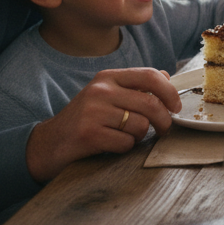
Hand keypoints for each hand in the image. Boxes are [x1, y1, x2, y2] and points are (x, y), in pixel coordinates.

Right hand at [25, 68, 180, 182]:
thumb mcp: (106, 96)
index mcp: (107, 77)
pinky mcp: (89, 134)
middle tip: (164, 130)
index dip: (170, 92)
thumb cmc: (84, 120)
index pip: (150, 76)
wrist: (47, 144)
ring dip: (140, 137)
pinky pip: (126, 143)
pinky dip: (125, 148)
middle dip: (164, 120)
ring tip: (126, 137)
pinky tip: (112, 145)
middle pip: (151, 103)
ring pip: (141, 125)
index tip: (176, 107)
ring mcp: (93, 112)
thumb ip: (134, 86)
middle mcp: (100, 90)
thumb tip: (166, 76)